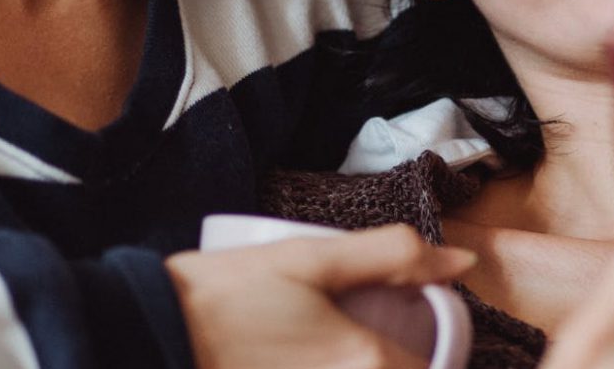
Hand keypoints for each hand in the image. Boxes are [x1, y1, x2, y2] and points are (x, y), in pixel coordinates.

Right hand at [166, 223, 474, 368]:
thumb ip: (394, 256)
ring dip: (382, 365)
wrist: (150, 338)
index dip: (445, 350)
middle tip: (395, 337)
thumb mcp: (312, 257)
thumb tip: (463, 260)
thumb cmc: (228, 295)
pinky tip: (319, 362)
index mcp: (370, 365)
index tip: (426, 327)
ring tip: (349, 346)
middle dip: (411, 360)